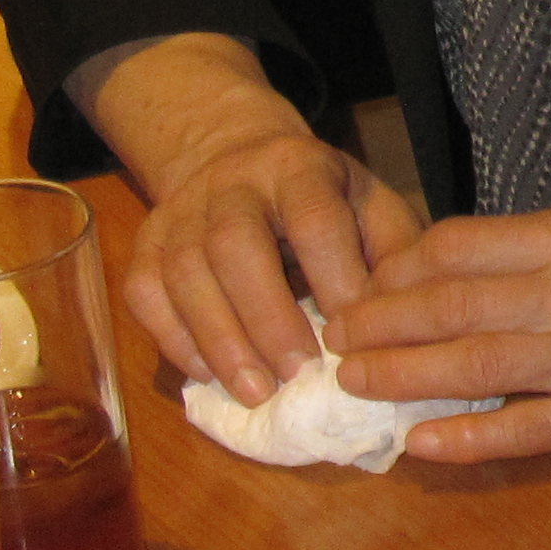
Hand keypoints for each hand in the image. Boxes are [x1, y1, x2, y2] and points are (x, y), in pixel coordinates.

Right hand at [87, 33, 425, 401]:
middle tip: (297, 374)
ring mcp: (180, 211)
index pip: (314, 217)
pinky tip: (208, 375)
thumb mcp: (369, 205)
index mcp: (299, 165)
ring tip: (256, 392)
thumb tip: (405, 317)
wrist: (234, 157)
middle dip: (267, 315)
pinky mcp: (145, 245)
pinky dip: (175, 338)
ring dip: (220, 339)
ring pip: (184, 272)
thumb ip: (393, 252)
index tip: (353, 337)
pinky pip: (147, 294)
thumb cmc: (321, 198)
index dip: (333, 276)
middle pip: (235, 244)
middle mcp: (232, 182)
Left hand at [322, 209, 550, 462]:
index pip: (460, 244)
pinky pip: (526, 428)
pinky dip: (466, 436)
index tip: (361, 291)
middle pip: (456, 302)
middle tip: (334, 340)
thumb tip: (420, 288)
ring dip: (403, 376)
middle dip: (381, 323)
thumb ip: (526, 265)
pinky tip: (419, 444)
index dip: (397, 269)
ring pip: (478, 363)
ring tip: (355, 384)